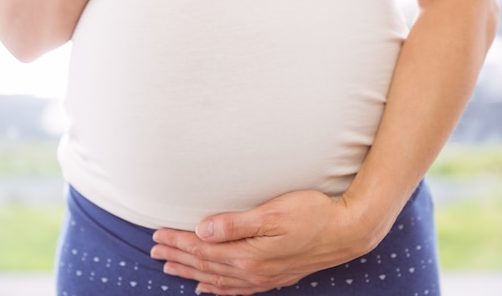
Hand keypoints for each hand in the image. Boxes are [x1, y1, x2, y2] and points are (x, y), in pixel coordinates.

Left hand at [151, 190, 377, 294]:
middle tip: (154, 251)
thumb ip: (235, 224)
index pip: (203, 248)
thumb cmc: (312, 214)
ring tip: (170, 268)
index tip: (157, 235)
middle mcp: (252, 271)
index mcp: (248, 254)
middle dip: (178, 256)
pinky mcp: (273, 278)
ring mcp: (263, 277)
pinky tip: (207, 288)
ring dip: (191, 272)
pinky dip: (217, 289)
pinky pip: (236, 289)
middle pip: (205, 264)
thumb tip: (203, 230)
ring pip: (217, 278)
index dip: (178, 241)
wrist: (347, 231)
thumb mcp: (273, 213)